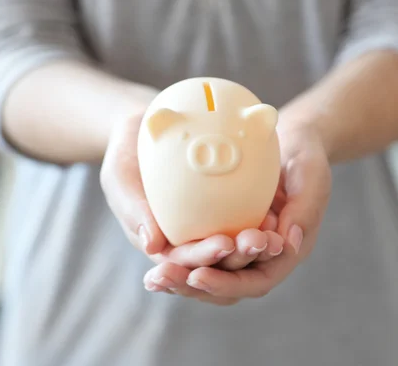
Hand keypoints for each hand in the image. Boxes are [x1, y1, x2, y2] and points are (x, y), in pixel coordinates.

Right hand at [100, 107, 284, 269]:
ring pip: (233, 252)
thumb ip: (133, 209)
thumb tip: (153, 246)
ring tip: (274, 240)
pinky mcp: (223, 215)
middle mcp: (186, 244)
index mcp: (159, 246)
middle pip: (214, 264)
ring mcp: (205, 231)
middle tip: (257, 243)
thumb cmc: (126, 156)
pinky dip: (259, 227)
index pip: (182, 261)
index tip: (223, 244)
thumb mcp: (120, 177)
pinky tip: (276, 219)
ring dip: (254, 251)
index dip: (202, 257)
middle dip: (236, 260)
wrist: (143, 133)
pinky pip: (243, 225)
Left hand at [142, 121, 331, 304]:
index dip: (227, 283)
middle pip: (228, 286)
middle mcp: (264, 256)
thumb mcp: (311, 176)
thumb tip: (288, 244)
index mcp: (288, 251)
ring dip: (181, 278)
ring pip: (212, 273)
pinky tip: (155, 251)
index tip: (197, 276)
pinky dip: (181, 257)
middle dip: (193, 286)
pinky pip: (203, 251)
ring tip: (152, 277)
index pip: (257, 280)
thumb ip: (304, 209)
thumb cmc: (305, 157)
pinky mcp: (228, 231)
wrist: (295, 142)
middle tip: (160, 279)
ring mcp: (243, 246)